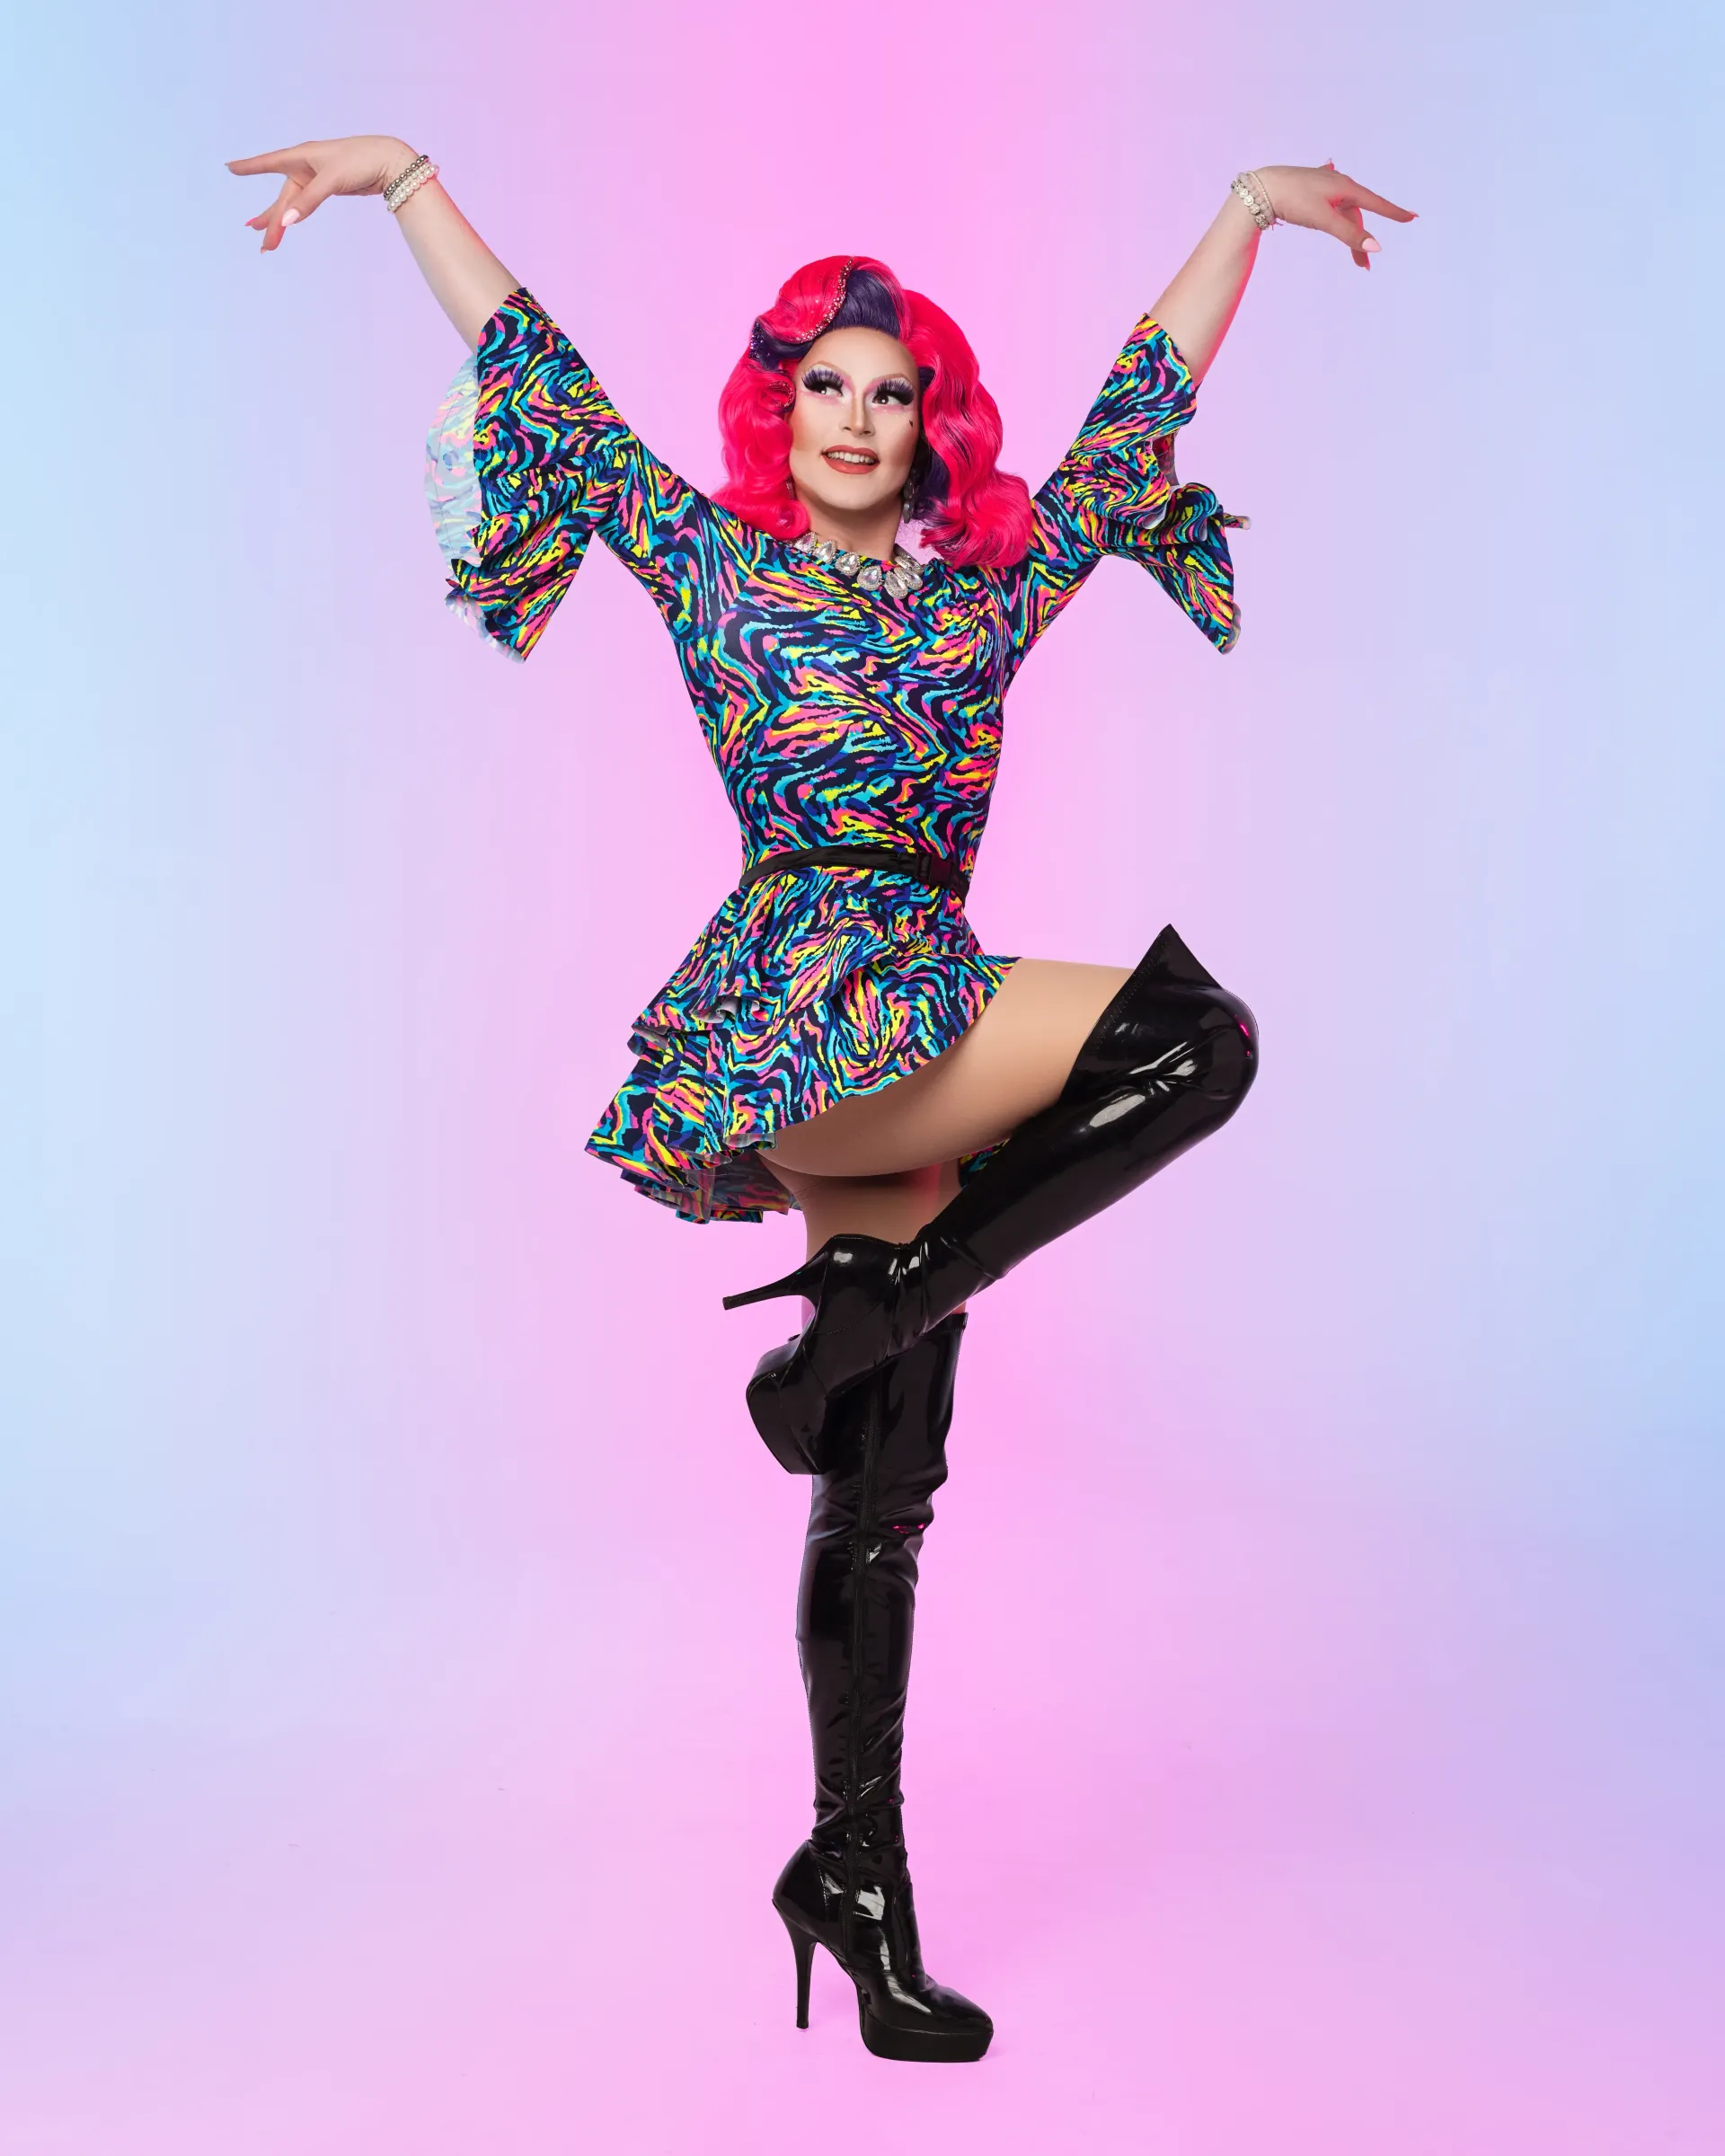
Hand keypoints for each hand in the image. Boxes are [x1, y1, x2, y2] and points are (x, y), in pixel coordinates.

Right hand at [227, 136, 418, 251]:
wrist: (389, 161)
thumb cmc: (360, 161)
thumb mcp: (331, 180)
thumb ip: (308, 201)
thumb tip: (286, 222)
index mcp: (301, 156)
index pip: (268, 163)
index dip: (249, 167)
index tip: (229, 168)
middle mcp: (305, 165)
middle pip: (282, 197)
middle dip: (271, 220)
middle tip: (262, 243)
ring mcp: (315, 178)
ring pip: (292, 203)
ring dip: (280, 221)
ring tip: (266, 239)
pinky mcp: (327, 187)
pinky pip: (304, 204)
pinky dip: (295, 214)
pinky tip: (289, 221)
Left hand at [1252, 161, 1416, 267]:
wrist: (1262, 188)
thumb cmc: (1294, 201)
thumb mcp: (1323, 220)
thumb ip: (1350, 234)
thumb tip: (1376, 248)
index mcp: (1345, 186)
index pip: (1376, 203)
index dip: (1394, 213)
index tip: (1412, 218)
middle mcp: (1338, 182)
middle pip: (1357, 215)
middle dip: (1362, 240)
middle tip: (1365, 267)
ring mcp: (1324, 186)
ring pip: (1344, 213)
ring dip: (1349, 234)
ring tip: (1353, 259)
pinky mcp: (1311, 190)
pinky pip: (1332, 208)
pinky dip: (1338, 221)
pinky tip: (1336, 213)